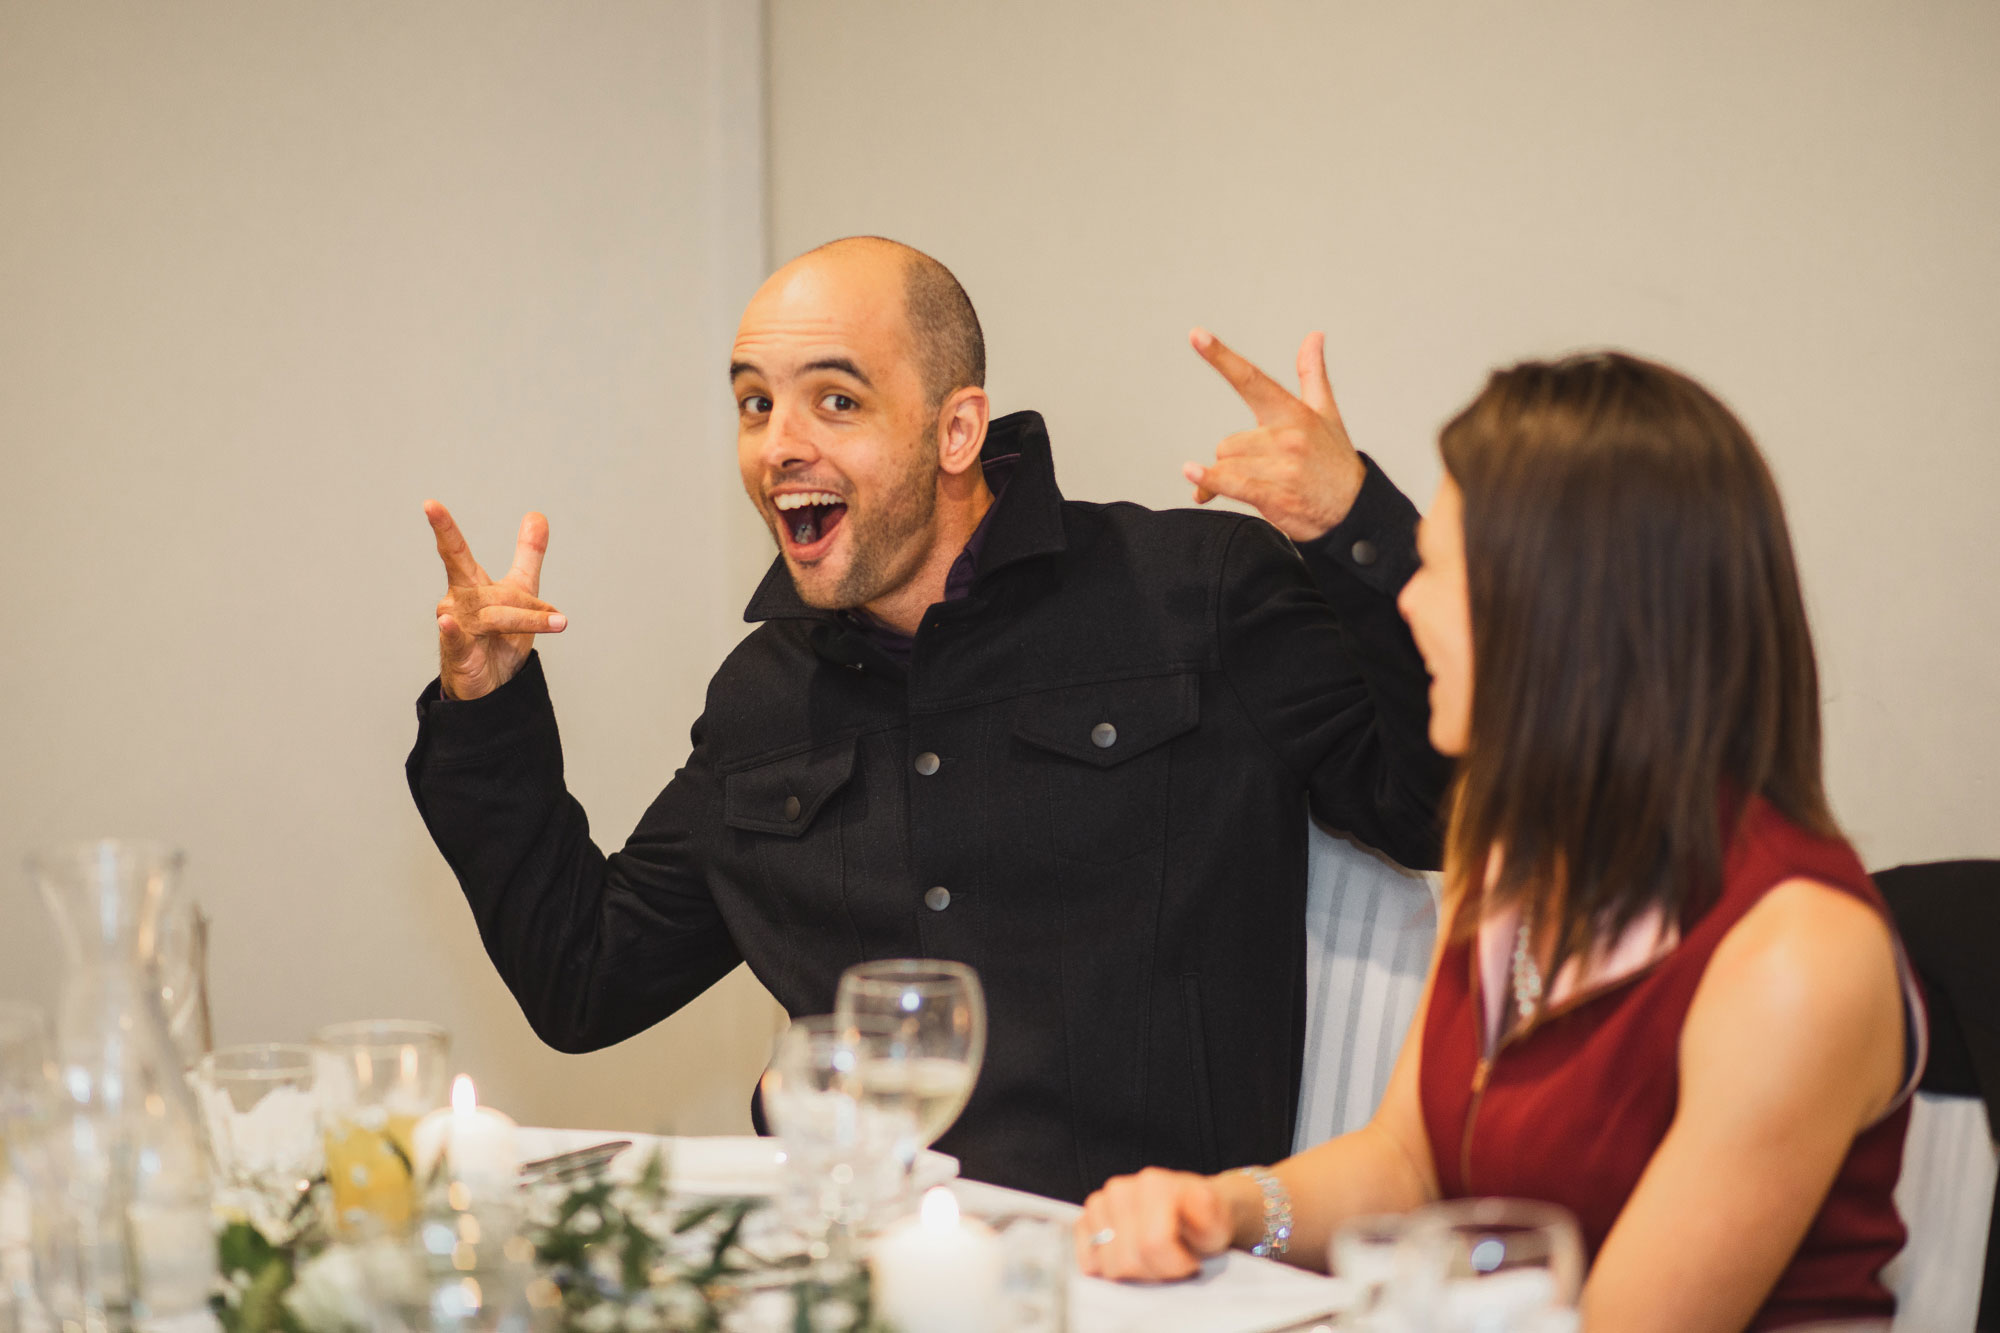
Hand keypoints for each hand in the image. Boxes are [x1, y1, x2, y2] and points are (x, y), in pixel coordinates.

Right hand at [425, 500, 565, 700]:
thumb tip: (537, 514)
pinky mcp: (458, 653)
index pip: (456, 551)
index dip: (445, 527)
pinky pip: (456, 639)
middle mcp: (458, 600)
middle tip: (445, 518)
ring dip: (529, 617)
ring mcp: (456, 626)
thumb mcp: (519, 589)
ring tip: (559, 622)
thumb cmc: (499, 635)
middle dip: (460, 546)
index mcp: (470, 584)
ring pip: (495, 612)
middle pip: (472, 573)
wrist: (492, 684)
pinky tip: (449, 622)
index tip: (430, 503)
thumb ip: (527, 555)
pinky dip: (453, 631)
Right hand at [1075, 1167, 1238, 1282]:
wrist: (1190, 1214)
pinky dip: (1109, 1267)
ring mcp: (1099, 1204)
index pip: (1152, 1244)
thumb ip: (1210, 1213)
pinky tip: (1131, 1257)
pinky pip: (1087, 1259)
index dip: (1175, 1264)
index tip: (1190, 1261)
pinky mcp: (1085, 1221)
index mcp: (1152, 1184)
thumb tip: (1199, 1197)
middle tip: (1173, 1262)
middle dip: (1155, 1272)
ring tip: (1155, 1259)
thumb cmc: (1202, 1223)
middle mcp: (1120, 1189)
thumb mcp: (1218, 1222)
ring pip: (1108, 1265)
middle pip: (1128, 1260)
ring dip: (1134, 1273)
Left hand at [1184, 328, 1367, 541]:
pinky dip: (1209, 484)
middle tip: (1257, 472)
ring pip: (1225, 463)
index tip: (1196, 334)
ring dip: (1226, 479)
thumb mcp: (1327, 414)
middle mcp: (1287, 436)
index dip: (1221, 356)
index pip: (1252, 379)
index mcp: (1294, 412)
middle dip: (1233, 460)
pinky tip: (1196, 485)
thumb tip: (1313, 336)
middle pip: (1227, 443)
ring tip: (1252, 488)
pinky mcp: (1274, 495)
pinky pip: (1230, 483)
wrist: (1354, 512)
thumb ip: (1312, 374)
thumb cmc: (1335, 462)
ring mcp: (1281, 466)